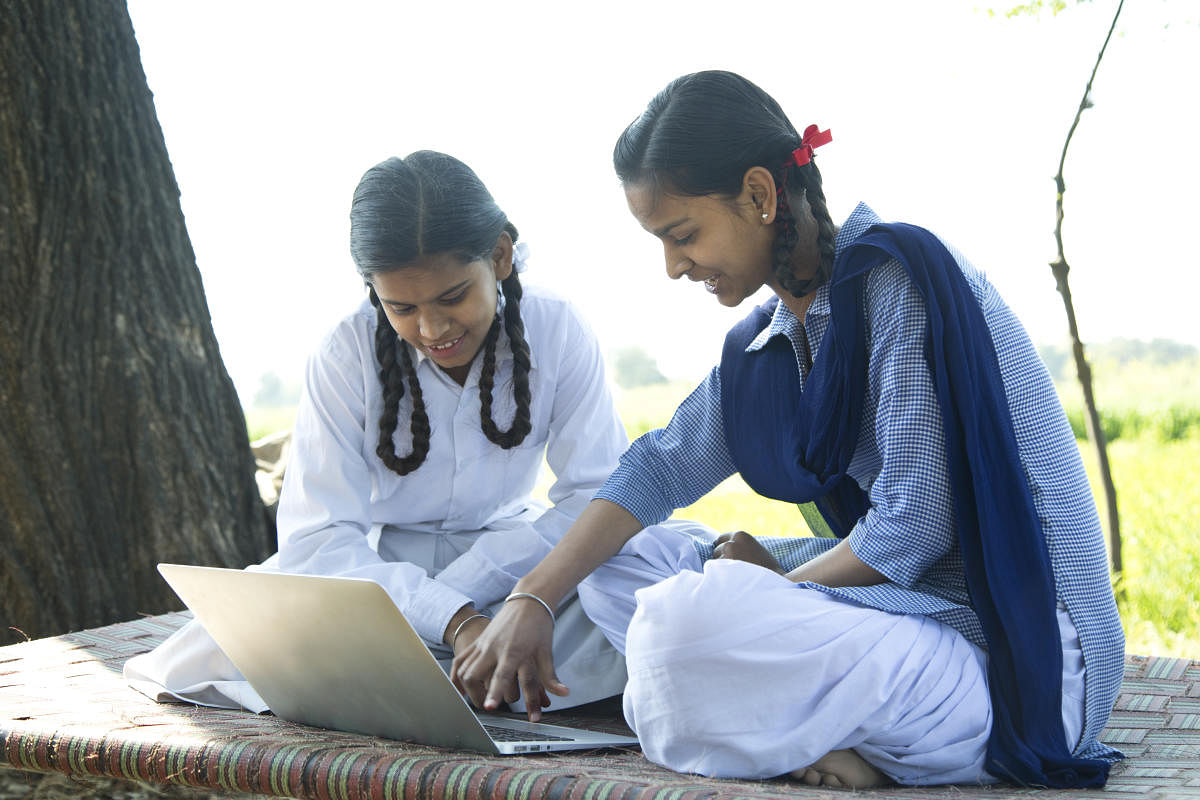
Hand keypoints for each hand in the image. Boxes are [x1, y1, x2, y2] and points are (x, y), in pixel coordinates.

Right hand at [450, 596, 565, 721]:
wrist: (529, 600)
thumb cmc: (538, 626)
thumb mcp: (546, 653)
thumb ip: (550, 677)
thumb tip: (563, 693)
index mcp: (513, 652)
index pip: (502, 676)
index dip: (496, 693)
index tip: (491, 708)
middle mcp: (495, 648)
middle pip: (475, 674)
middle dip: (477, 694)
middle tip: (487, 707)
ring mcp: (483, 644)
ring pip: (465, 669)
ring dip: (468, 688)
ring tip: (479, 700)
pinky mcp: (478, 641)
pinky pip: (460, 660)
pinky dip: (456, 676)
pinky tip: (459, 688)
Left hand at [712, 531, 785, 574]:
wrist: (775, 581)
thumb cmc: (767, 567)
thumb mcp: (754, 548)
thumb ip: (740, 545)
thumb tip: (722, 547)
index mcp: (740, 535)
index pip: (721, 539)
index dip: (724, 549)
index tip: (729, 557)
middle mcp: (731, 542)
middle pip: (717, 550)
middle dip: (722, 558)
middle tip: (735, 568)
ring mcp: (727, 555)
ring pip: (715, 561)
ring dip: (722, 568)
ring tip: (737, 574)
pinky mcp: (724, 568)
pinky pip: (716, 572)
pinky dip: (722, 577)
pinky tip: (734, 579)